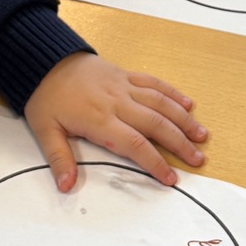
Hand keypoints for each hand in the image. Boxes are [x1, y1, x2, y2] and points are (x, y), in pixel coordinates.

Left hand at [24, 53, 207, 192]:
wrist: (44, 60)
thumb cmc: (45, 97)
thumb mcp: (45, 131)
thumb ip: (59, 159)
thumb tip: (66, 186)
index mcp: (99, 119)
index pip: (135, 144)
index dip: (155, 163)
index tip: (171, 178)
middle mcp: (117, 102)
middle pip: (156, 124)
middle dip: (180, 143)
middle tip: (199, 159)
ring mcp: (124, 86)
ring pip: (161, 103)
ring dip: (183, 119)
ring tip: (202, 135)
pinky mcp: (125, 74)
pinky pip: (154, 83)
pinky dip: (173, 93)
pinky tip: (188, 104)